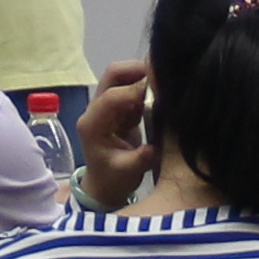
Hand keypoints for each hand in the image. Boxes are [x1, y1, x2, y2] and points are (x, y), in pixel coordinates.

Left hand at [73, 61, 156, 207]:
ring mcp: (107, 106)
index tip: (160, 90)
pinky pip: (131, 87)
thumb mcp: (127, 173)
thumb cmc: (112, 181)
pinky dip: (146, 85)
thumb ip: (141, 158)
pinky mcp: (119, 108)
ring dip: (143, 75)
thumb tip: (157, 146)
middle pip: (113, 75)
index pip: (112, 96)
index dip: (135, 90)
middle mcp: (96, 109)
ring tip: (166, 84)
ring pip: (122, 77)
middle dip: (137, 70)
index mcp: (92, 124)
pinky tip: (163, 92)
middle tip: (164, 77)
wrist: (105, 187)